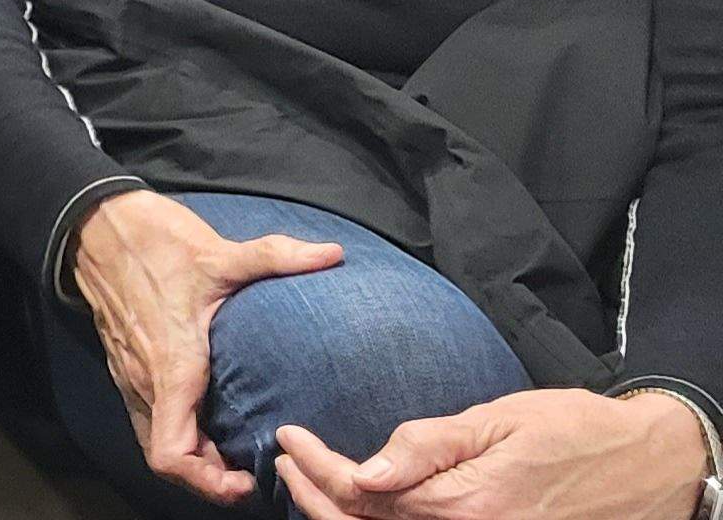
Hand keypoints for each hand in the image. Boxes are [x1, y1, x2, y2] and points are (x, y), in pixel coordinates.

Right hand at [72, 191, 351, 505]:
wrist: (95, 224)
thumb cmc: (153, 241)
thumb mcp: (219, 251)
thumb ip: (277, 257)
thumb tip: (333, 254)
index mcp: (171, 366)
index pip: (172, 454)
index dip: (207, 482)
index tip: (244, 480)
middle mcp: (145, 380)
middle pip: (166, 459)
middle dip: (208, 477)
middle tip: (251, 473)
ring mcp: (131, 374)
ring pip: (156, 439)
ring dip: (194, 457)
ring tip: (236, 453)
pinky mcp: (126, 364)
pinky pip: (149, 417)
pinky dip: (179, 432)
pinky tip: (210, 418)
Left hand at [274, 390, 710, 518]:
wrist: (646, 465)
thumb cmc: (575, 431)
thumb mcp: (500, 421)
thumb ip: (429, 446)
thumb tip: (365, 470)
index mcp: (465, 505)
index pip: (362, 492)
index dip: (316, 465)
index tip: (289, 435)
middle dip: (314, 497)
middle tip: (286, 461)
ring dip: (338, 518)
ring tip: (308, 483)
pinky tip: (361, 507)